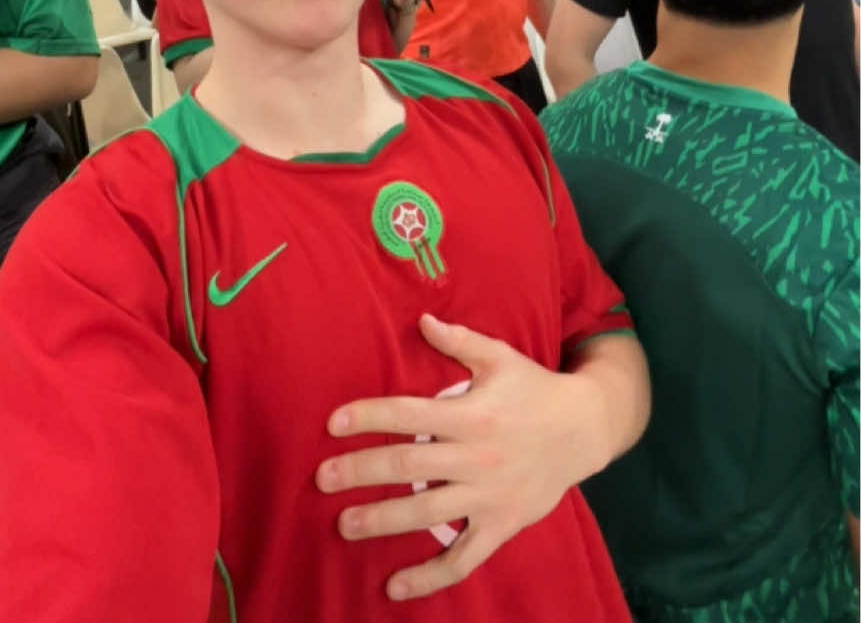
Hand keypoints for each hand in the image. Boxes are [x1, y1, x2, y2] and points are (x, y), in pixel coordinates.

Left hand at [315, 315, 601, 601]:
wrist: (584, 430)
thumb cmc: (534, 388)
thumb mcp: (500, 357)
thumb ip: (460, 341)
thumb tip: (421, 319)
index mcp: (471, 414)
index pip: (410, 414)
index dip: (370, 417)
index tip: (332, 424)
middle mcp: (476, 457)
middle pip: (409, 466)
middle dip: (361, 472)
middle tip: (322, 479)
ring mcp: (488, 496)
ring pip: (428, 513)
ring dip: (383, 521)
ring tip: (344, 525)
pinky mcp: (501, 526)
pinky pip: (464, 558)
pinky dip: (430, 577)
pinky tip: (395, 587)